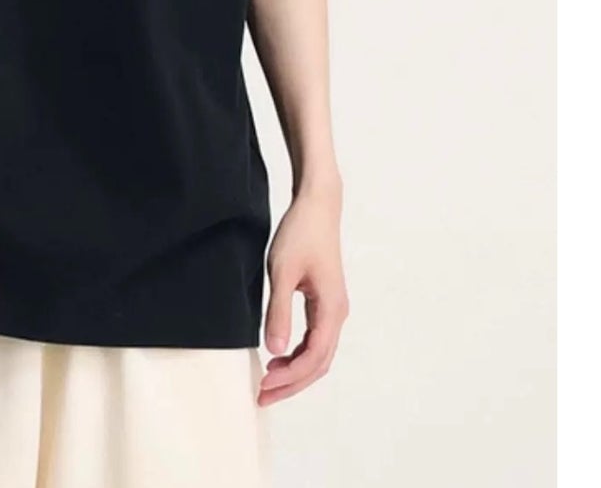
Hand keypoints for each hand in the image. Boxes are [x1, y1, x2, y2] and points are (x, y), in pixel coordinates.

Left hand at [257, 178, 347, 406]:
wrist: (318, 206)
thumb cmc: (301, 233)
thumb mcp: (283, 272)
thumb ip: (278, 312)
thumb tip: (272, 349)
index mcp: (331, 309)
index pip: (313, 358)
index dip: (289, 377)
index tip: (264, 384)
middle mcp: (337, 314)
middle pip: (319, 364)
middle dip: (292, 383)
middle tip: (263, 395)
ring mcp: (333, 309)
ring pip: (318, 354)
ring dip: (295, 371)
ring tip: (268, 381)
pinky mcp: (325, 302)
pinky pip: (315, 339)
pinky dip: (298, 354)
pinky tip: (279, 355)